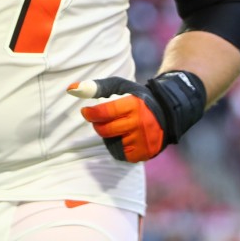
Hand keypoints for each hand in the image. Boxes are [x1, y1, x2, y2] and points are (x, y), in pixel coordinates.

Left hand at [67, 71, 204, 162]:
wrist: (167, 113)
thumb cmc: (137, 98)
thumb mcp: (121, 86)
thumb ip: (97, 87)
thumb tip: (72, 89)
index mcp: (134, 105)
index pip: (106, 112)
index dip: (91, 113)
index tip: (86, 112)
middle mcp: (140, 124)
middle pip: (106, 130)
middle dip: (99, 124)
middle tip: (101, 119)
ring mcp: (143, 140)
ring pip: (112, 143)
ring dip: (109, 136)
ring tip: (118, 127)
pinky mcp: (145, 153)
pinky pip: (121, 154)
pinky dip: (118, 147)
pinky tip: (124, 137)